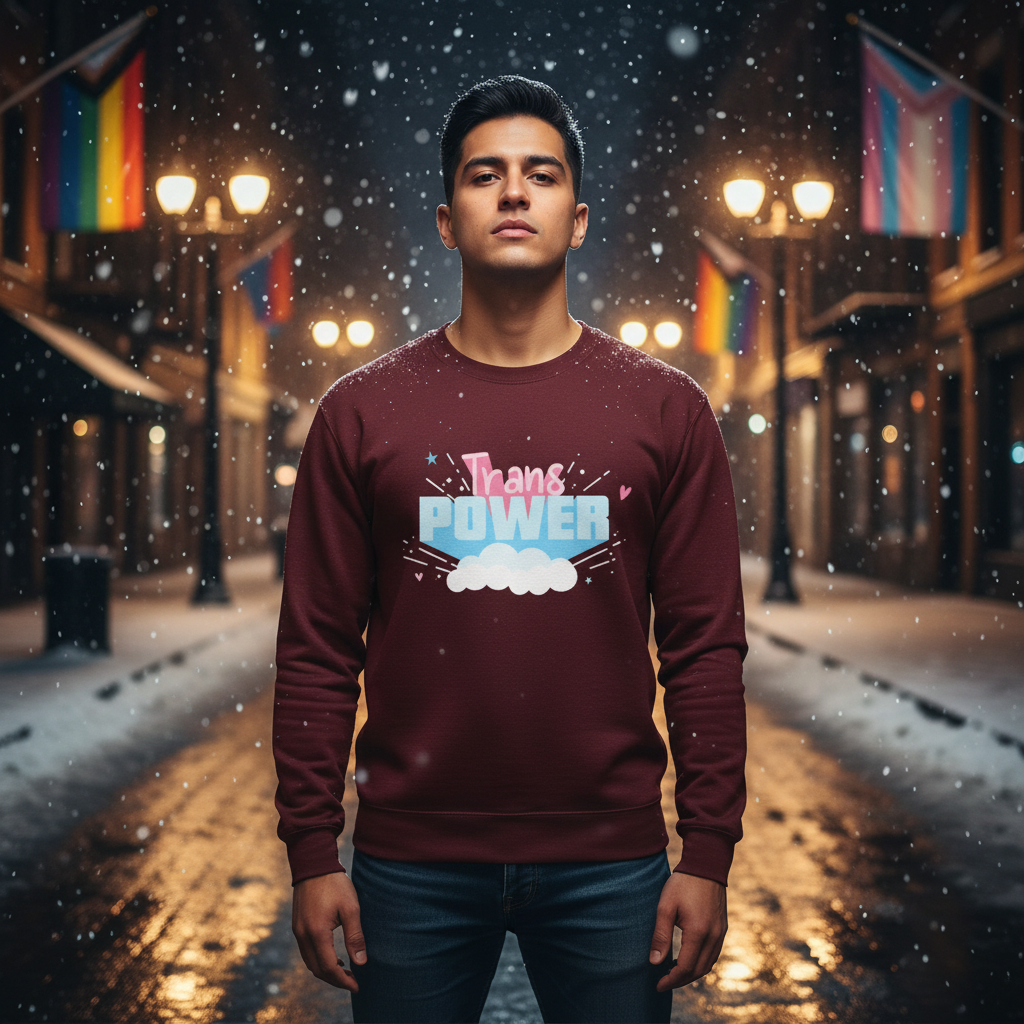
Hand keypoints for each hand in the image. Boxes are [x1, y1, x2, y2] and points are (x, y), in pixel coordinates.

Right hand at [292, 871, 365, 990]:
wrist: (313, 863)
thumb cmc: (334, 884)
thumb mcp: (351, 908)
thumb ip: (355, 936)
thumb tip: (361, 962)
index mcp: (316, 932)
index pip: (328, 968)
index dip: (343, 981)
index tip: (357, 986)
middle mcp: (302, 935)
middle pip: (317, 970)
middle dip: (335, 980)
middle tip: (353, 981)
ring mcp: (297, 931)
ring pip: (310, 962)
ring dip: (326, 971)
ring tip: (345, 971)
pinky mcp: (297, 926)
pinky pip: (306, 952)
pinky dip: (319, 960)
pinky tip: (333, 957)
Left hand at [649, 871, 726, 991]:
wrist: (706, 864)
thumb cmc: (683, 883)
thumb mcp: (665, 906)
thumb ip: (660, 935)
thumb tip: (655, 962)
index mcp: (699, 932)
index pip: (686, 968)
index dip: (671, 980)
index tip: (658, 985)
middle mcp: (714, 936)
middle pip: (699, 970)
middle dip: (681, 980)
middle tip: (664, 982)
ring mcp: (721, 932)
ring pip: (708, 964)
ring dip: (692, 973)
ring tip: (674, 973)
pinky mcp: (723, 927)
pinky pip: (714, 954)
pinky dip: (701, 963)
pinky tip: (689, 959)